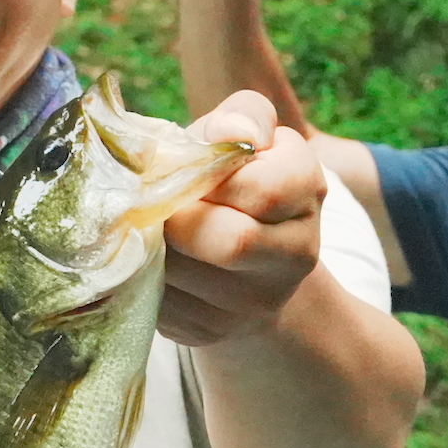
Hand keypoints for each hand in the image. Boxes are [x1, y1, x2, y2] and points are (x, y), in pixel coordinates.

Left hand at [158, 90, 324, 345]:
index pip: (264, 190)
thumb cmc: (230, 175)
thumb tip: (230, 134)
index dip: (210, 176)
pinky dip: (140, 273)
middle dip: (177, 215)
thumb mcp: (241, 133)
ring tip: (145, 222)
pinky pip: (162, 303)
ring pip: (186, 275)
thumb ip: (242, 116)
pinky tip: (144, 254)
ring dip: (151, 243)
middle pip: (232, 243)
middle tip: (151, 199)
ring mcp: (257, 303)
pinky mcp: (211, 331)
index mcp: (307, 191)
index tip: (186, 167)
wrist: (238, 251)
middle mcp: (296, 254)